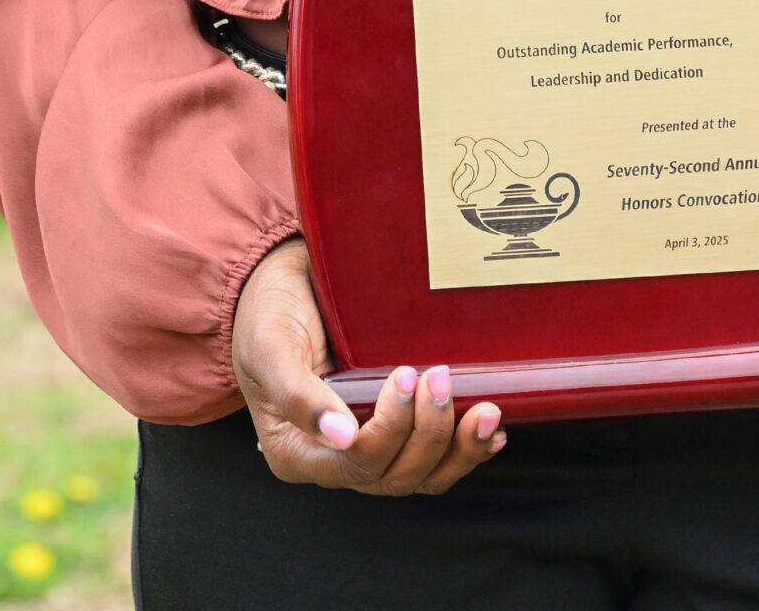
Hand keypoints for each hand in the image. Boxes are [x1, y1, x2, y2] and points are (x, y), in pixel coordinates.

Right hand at [231, 237, 506, 493]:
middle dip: (429, 433)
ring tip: (486, 411)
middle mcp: (333, 460)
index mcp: (297, 452)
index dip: (390, 429)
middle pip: (394, 476)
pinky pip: (434, 460)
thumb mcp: (271, 346)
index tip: (405, 373)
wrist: (281, 281)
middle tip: (440, 378)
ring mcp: (365, 446)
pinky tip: (491, 432)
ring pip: (421, 476)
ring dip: (459, 449)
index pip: (357, 464)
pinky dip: (465, 450)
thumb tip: (342, 436)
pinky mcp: (392, 427)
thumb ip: (300, 395)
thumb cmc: (268, 312)